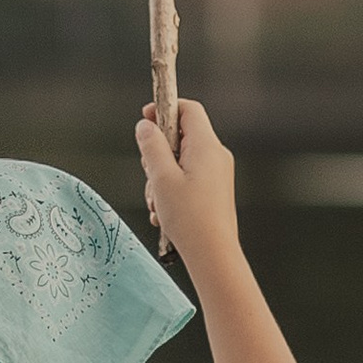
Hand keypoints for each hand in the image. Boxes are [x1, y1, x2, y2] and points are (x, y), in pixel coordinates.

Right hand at [135, 98, 238, 268]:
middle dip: (158, 151)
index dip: (164, 108)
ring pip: (182, 160)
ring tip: (157, 201)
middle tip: (149, 173)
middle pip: (182, 136)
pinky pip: (189, 178)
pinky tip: (165, 212)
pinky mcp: (215, 190)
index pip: (189, 110)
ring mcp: (218, 174)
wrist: (213, 254)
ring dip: (162, 176)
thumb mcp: (160, 177)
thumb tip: (145, 126)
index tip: (145, 119)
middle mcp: (216, 156)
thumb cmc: (189, 217)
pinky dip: (172, 189)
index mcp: (206, 146)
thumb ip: (151, 146)